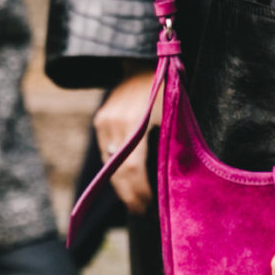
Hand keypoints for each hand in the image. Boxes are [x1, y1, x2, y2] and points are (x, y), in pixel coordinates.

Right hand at [94, 68, 160, 214]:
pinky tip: (126, 181)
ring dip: (121, 185)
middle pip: (117, 171)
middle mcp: (115, 123)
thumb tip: (173, 181)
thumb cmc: (168, 91)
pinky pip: (107, 152)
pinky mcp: (100, 120)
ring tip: (136, 202)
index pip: (133, 169)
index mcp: (135, 123)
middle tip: (142, 212)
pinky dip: (116, 169)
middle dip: (129, 195)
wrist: (144, 63)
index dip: (140, 192)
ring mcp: (104, 121)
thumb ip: (171, 144)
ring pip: (110, 164)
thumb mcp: (174, 115)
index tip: (150, 206)